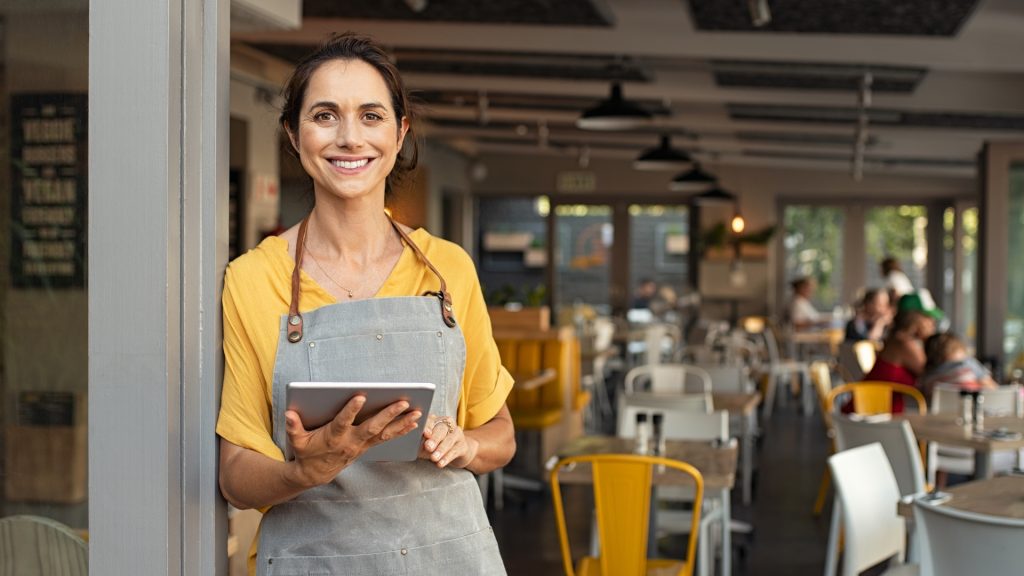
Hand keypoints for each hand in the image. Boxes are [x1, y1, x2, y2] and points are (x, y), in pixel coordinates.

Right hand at [284, 395, 421, 487]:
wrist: (315, 474)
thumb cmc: (306, 452)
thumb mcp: (296, 440)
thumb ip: (293, 427)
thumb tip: (289, 414)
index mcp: (333, 437)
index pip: (343, 422)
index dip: (351, 410)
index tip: (361, 396)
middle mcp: (351, 441)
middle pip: (372, 427)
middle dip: (388, 414)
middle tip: (403, 402)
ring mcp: (362, 445)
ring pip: (385, 433)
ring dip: (402, 423)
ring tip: (417, 412)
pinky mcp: (367, 446)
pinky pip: (387, 438)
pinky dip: (401, 430)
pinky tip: (414, 422)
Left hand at [420, 414, 478, 468]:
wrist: (456, 452)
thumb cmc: (435, 446)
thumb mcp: (425, 443)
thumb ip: (419, 442)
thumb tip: (411, 445)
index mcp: (436, 420)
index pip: (431, 420)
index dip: (428, 426)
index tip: (425, 433)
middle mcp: (447, 424)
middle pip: (441, 429)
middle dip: (434, 438)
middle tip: (428, 447)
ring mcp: (457, 434)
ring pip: (449, 440)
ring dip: (441, 449)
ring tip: (434, 458)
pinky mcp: (463, 446)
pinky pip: (455, 451)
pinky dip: (447, 458)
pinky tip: (440, 464)